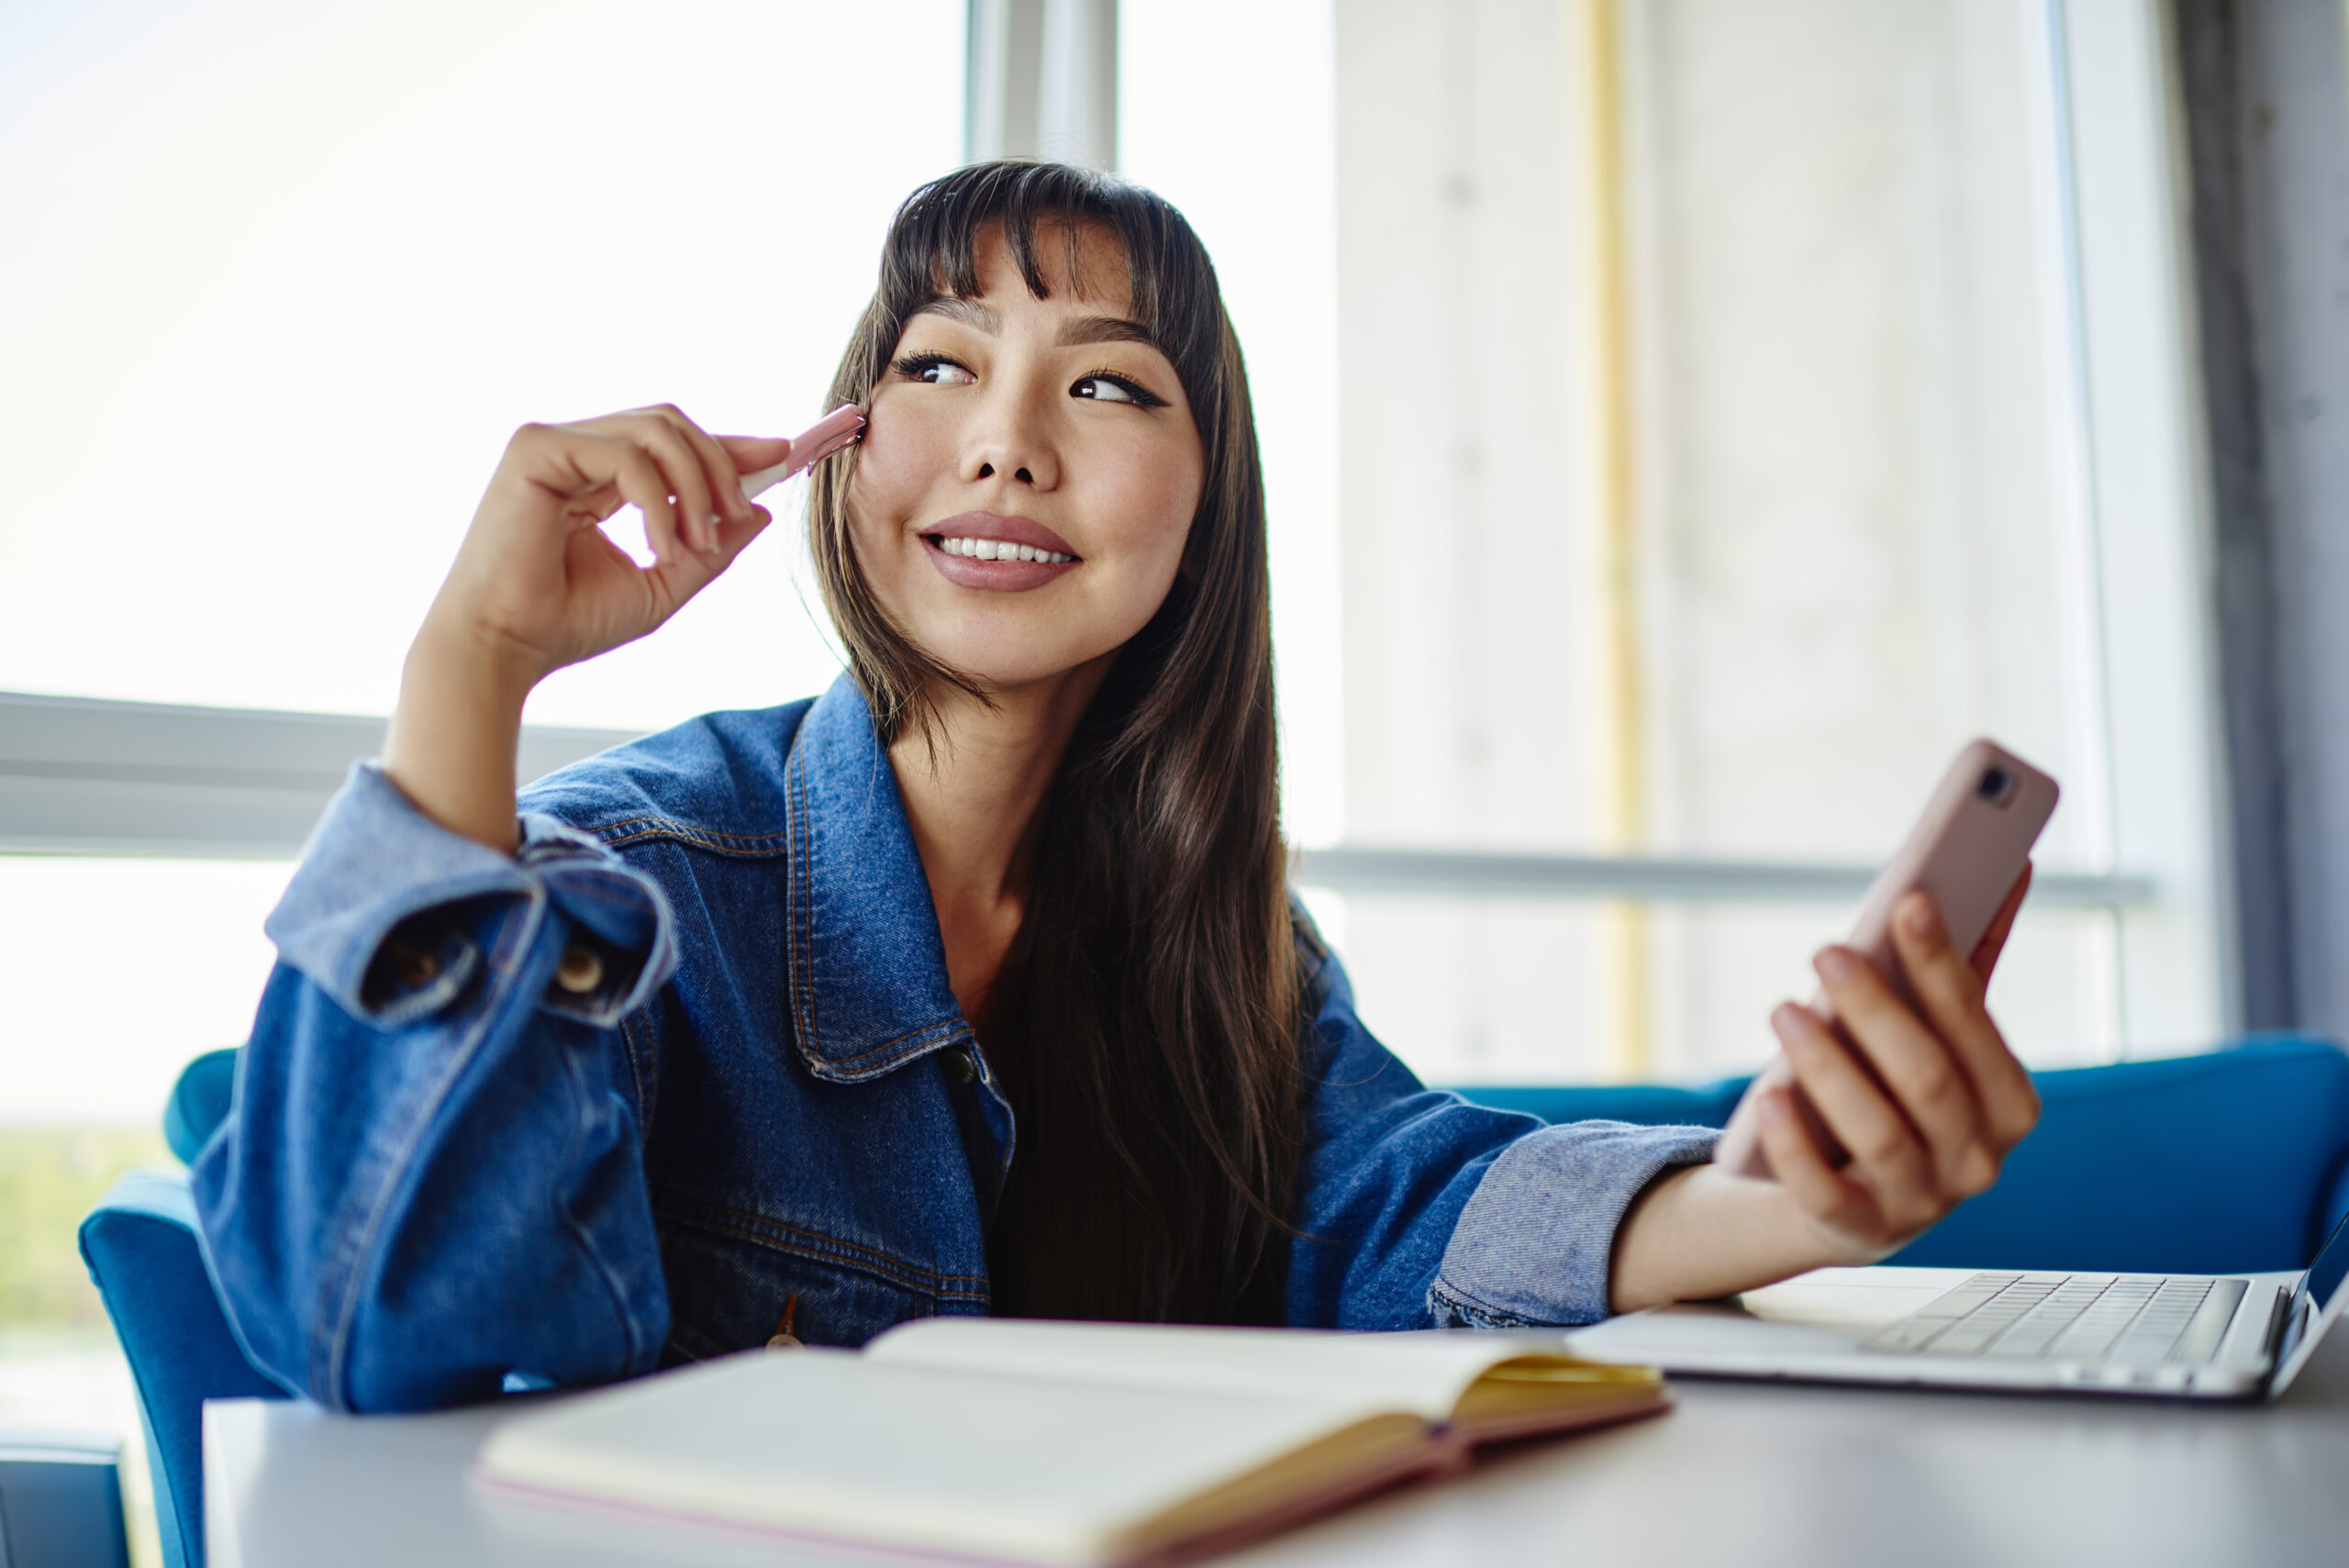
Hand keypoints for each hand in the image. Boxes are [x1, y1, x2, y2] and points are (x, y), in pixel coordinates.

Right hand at [426, 406, 792, 684]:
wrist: (505, 648)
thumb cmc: (568, 623)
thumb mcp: (662, 584)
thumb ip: (709, 548)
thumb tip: (759, 512)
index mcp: (597, 478)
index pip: (672, 444)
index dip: (729, 446)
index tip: (781, 453)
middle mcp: (574, 452)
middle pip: (670, 423)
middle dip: (720, 463)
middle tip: (740, 512)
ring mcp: (552, 443)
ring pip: (656, 429)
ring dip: (696, 484)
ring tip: (699, 542)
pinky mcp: (535, 449)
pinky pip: (625, 454)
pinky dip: (658, 500)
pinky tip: (664, 546)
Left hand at [1607, 869, 2038, 1311]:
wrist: (1853, 1202)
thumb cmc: (1899, 1097)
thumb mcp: (1936, 1042)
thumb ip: (1967, 969)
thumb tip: (2010, 869)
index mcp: (2008, 1104)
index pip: (1977, 1029)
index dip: (1944, 966)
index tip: (1909, 901)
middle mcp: (1977, 1160)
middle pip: (1927, 1079)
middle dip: (1876, 1009)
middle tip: (1826, 951)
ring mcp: (1921, 1202)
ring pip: (1877, 1131)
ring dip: (1827, 1066)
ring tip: (1783, 1010)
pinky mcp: (1858, 1230)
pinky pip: (1824, 1191)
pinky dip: (1795, 1145)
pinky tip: (1768, 1097)